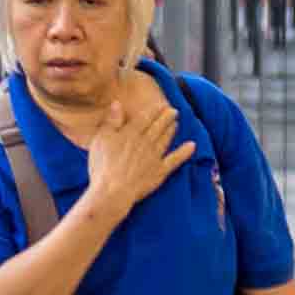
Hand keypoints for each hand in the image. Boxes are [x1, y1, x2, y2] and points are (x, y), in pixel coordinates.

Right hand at [87, 69, 196, 209]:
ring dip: (172, 130)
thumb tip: (117, 103)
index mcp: (131, 133)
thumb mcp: (102, 139)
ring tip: (176, 123)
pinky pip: (175, 160)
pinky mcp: (160, 171)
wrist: (112, 190)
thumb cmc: (103, 165)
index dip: (154, 110)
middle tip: (173, 110)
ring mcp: (154, 157)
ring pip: (166, 139)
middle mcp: (145, 142)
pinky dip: (184, 153)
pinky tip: (192, 146)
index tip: (160, 105)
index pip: (145, 118)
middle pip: (158, 127)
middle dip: (166, 117)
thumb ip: (111, 121)